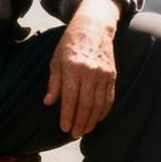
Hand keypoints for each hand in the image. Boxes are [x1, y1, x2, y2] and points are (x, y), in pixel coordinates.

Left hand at [44, 12, 117, 137]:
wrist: (94, 26)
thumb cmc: (70, 43)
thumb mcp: (56, 59)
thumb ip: (54, 82)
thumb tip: (48, 102)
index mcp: (72, 67)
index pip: (69, 98)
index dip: (67, 115)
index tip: (64, 128)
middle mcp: (90, 72)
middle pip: (85, 104)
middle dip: (80, 122)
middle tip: (74, 134)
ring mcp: (103, 74)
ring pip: (98, 104)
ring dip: (91, 120)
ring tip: (84, 131)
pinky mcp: (112, 75)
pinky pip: (109, 98)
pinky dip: (103, 111)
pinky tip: (97, 119)